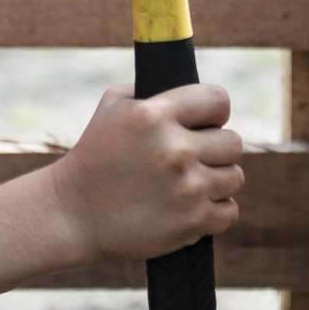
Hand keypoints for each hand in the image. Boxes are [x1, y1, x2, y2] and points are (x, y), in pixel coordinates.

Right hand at [49, 82, 244, 263]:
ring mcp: (186, 188)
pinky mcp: (191, 222)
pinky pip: (229, 211)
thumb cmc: (94, 154)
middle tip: (196, 155)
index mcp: (155, 115)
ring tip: (193, 181)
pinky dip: (215, 210)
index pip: (218, 100)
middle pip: (233, 142)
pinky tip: (194, 205)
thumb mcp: (113, 106)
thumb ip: (152, 89)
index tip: (207, 120)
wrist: (73, 212)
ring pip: (235, 177)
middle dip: (217, 148)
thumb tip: (189, 87)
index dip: (215, 110)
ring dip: (217, 179)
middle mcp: (175, 149)